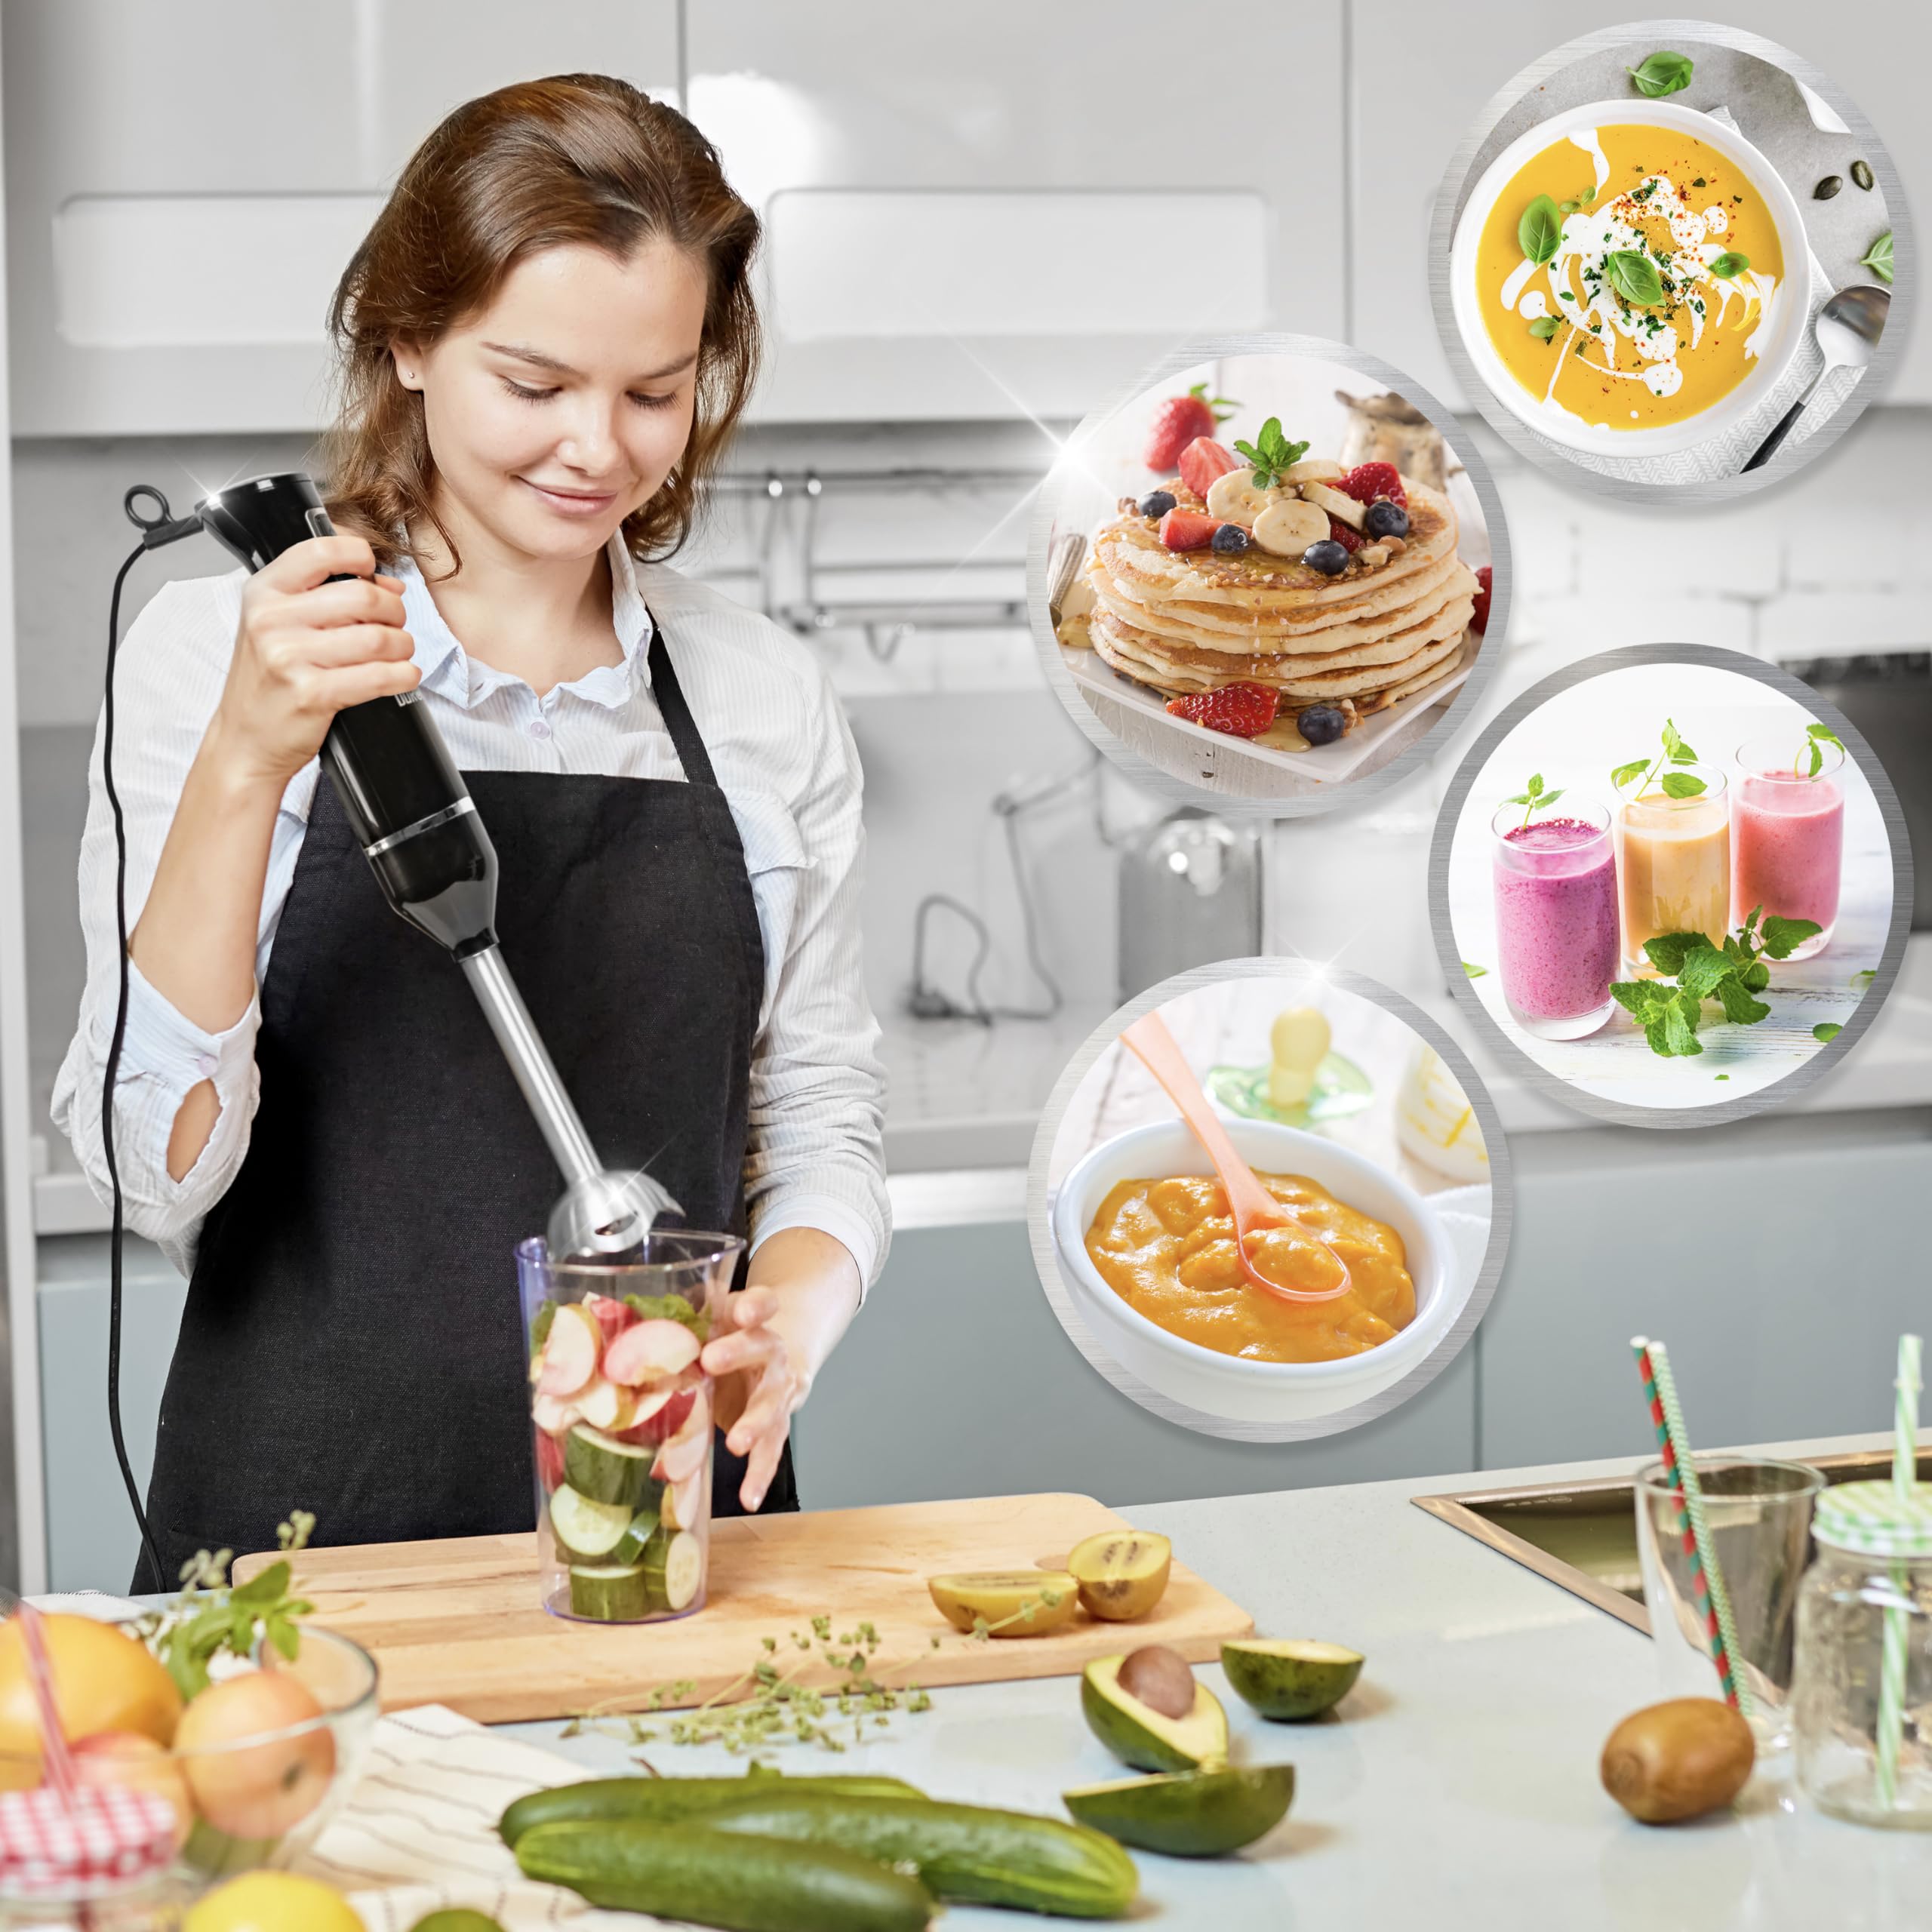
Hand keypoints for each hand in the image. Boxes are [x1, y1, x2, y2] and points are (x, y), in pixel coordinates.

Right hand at [208, 534, 417, 792]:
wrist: (245, 741)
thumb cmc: (268, 682)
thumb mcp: (279, 625)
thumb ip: (327, 595)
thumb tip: (390, 586)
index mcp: (264, 593)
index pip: (321, 551)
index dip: (360, 556)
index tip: (372, 573)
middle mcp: (272, 620)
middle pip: (362, 596)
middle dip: (393, 611)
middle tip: (393, 625)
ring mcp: (290, 657)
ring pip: (377, 637)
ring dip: (402, 646)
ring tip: (397, 654)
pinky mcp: (313, 694)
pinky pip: (379, 676)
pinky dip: (403, 676)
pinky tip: (402, 676)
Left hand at [699, 1229, 862, 1512]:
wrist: (778, 1357)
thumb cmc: (728, 1337)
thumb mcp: (708, 1320)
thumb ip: (674, 1320)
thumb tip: (604, 1316)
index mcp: (751, 1321)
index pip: (762, 1303)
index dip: (755, 1305)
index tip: (739, 1310)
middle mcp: (770, 1352)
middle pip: (763, 1347)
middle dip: (739, 1352)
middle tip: (710, 1360)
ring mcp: (777, 1390)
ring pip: (772, 1404)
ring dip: (755, 1423)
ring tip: (736, 1443)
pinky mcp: (777, 1424)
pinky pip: (772, 1450)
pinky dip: (760, 1475)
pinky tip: (749, 1497)